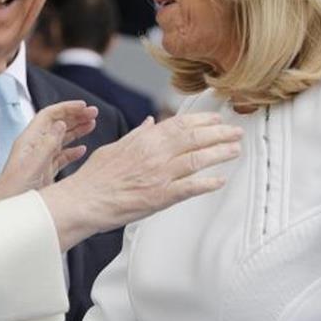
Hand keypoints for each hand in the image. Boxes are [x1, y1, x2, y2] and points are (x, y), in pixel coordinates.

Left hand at [0, 100, 97, 207]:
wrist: (6, 209)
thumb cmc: (12, 190)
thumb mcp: (33, 165)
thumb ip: (47, 144)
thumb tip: (60, 124)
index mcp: (29, 141)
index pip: (49, 116)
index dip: (66, 108)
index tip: (82, 106)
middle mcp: (34, 147)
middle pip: (57, 124)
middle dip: (75, 116)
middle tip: (92, 113)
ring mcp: (40, 159)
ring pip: (61, 139)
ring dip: (77, 131)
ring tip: (91, 124)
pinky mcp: (45, 172)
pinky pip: (61, 157)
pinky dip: (73, 152)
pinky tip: (82, 150)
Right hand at [40, 113, 242, 249]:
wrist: (83, 201)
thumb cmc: (94, 178)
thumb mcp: (114, 148)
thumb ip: (136, 135)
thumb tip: (151, 122)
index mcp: (144, 141)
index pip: (180, 124)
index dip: (203, 120)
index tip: (217, 119)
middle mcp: (155, 154)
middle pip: (195, 139)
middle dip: (220, 134)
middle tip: (236, 132)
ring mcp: (159, 175)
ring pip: (198, 159)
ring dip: (220, 153)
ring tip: (235, 150)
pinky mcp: (160, 197)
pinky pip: (190, 188)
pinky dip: (207, 183)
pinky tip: (220, 180)